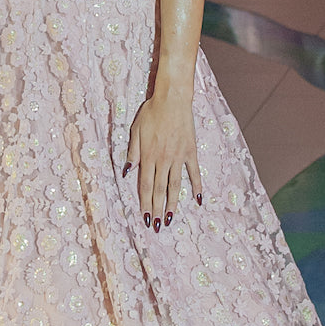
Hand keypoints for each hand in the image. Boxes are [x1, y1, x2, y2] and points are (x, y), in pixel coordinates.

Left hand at [124, 91, 201, 230]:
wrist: (172, 100)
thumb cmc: (151, 113)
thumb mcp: (135, 131)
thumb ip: (132, 153)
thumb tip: (126, 172)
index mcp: (148, 156)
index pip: (144, 186)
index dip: (144, 203)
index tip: (144, 217)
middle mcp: (163, 160)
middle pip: (158, 190)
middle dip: (156, 209)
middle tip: (156, 225)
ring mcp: (178, 157)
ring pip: (175, 186)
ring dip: (172, 204)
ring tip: (170, 219)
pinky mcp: (190, 152)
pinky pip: (193, 173)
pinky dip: (196, 186)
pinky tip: (197, 199)